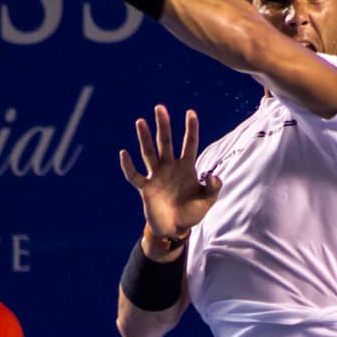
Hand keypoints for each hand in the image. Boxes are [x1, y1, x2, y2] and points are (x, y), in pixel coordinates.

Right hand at [119, 106, 222, 242]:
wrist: (175, 229)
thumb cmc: (192, 214)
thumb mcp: (207, 202)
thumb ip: (213, 188)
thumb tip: (213, 175)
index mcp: (187, 168)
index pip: (190, 144)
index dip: (190, 129)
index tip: (190, 113)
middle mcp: (170, 168)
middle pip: (166, 142)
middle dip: (163, 125)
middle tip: (160, 107)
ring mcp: (156, 176)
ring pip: (149, 153)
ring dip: (144, 138)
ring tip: (140, 121)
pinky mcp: (145, 188)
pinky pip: (134, 175)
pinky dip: (128, 166)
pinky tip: (124, 154)